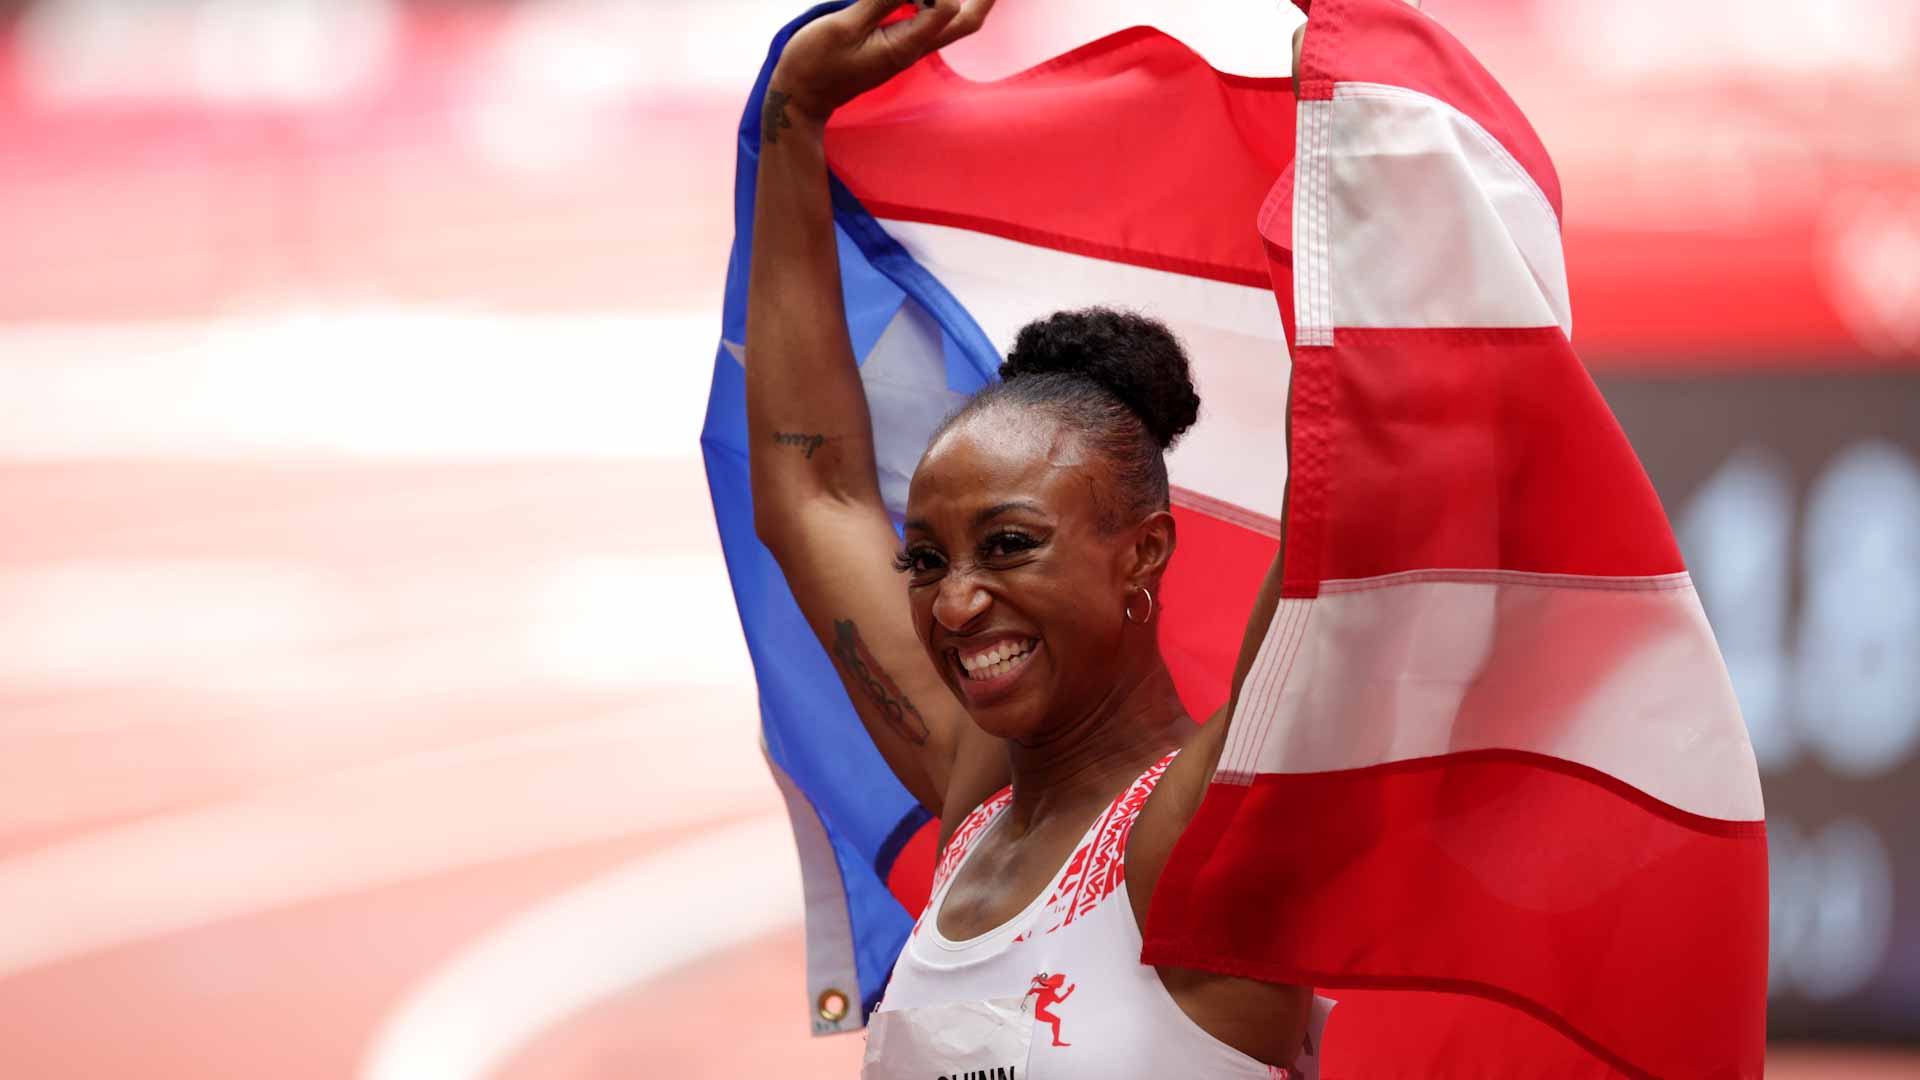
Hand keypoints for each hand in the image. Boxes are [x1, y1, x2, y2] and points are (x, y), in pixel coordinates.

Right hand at [770, 0, 996, 124]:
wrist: (800, 96)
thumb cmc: (815, 64)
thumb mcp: (844, 27)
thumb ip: (882, 0)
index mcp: (905, 47)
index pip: (947, 9)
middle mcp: (914, 49)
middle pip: (967, 22)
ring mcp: (907, 49)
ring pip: (951, 21)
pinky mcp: (895, 45)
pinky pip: (927, 20)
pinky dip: (933, 0)